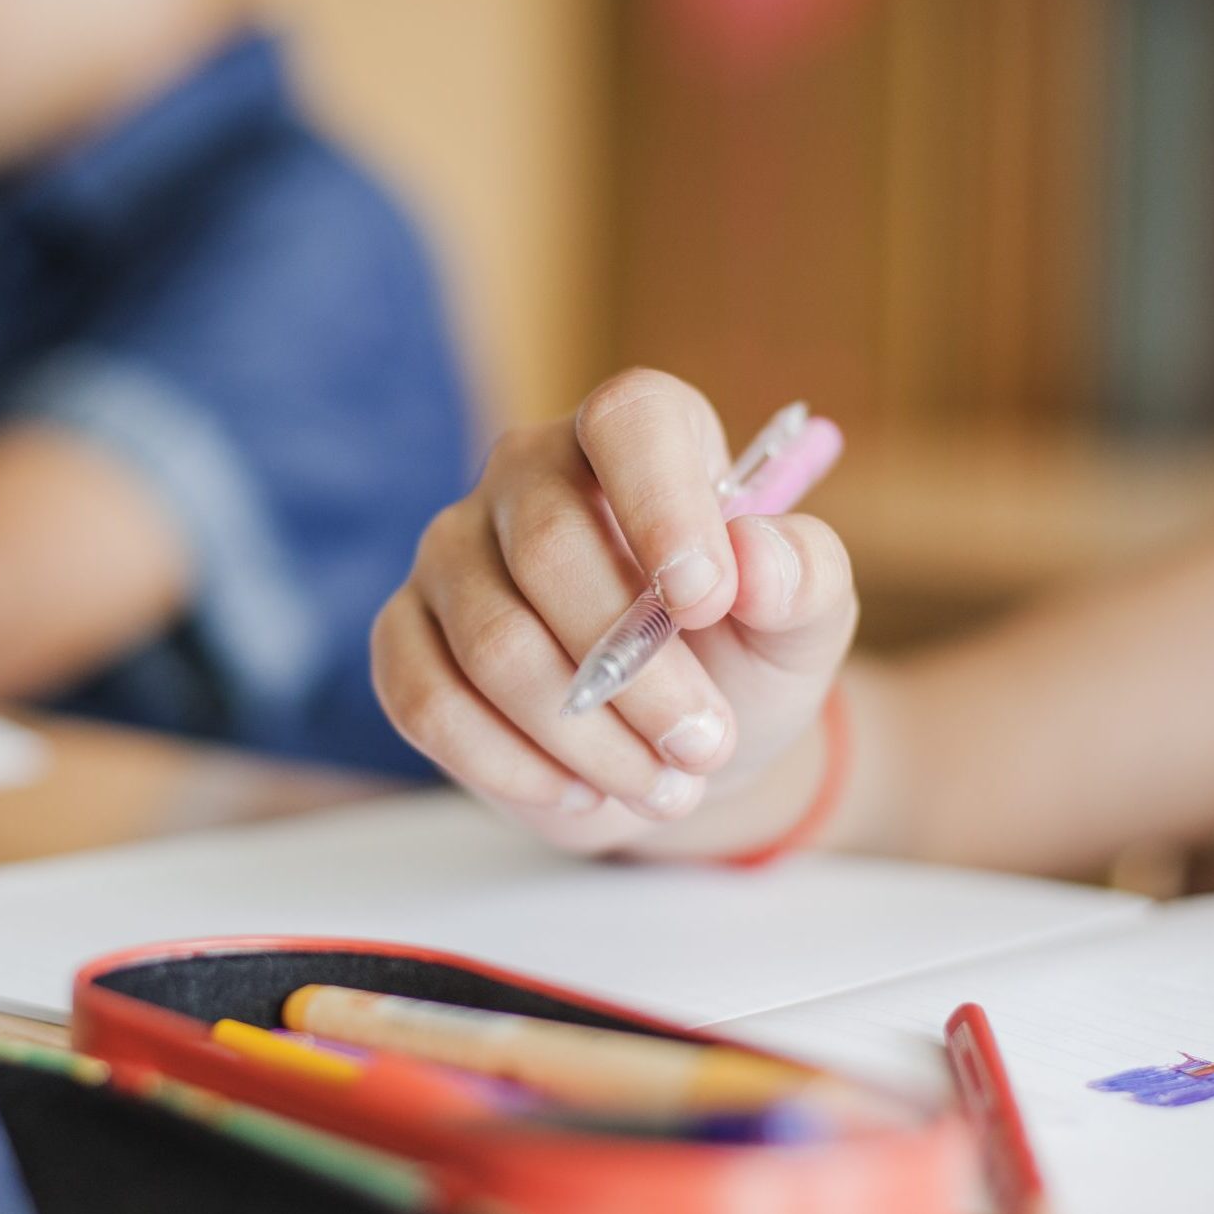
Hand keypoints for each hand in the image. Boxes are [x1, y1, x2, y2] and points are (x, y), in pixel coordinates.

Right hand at [372, 370, 858, 855]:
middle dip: (639, 672)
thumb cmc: (743, 657)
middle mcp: (527, 470)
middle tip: (706, 745)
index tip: (705, 603)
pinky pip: (427, 700)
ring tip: (663, 785)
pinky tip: (578, 790)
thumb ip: (806, 579)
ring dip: (586, 737)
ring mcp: (453, 551)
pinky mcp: (406, 634)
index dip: (663, 505)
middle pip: (549, 550)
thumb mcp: (806, 624)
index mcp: (638, 433)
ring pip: (492, 644)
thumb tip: (756, 556)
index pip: (630, 423)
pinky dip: (511, 765)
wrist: (677, 744)